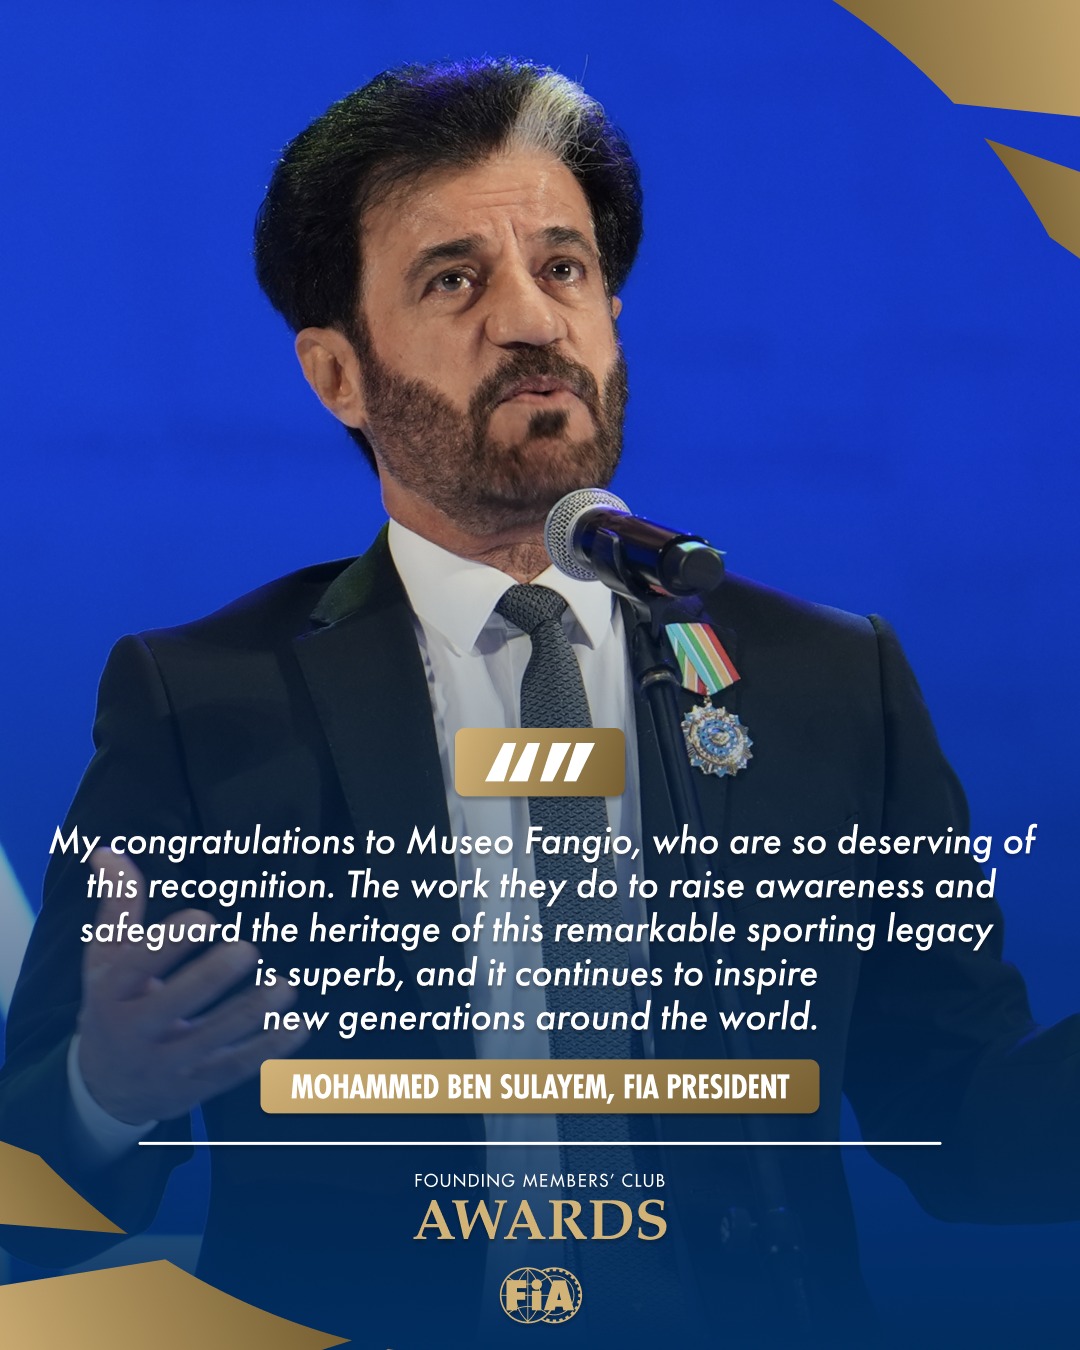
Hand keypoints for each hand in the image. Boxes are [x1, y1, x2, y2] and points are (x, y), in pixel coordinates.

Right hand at [78, 848, 307, 1123]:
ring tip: (286, 986)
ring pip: (212, 1040)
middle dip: (210, 978)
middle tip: (247, 950)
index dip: (170, 942)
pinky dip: (269, 1049)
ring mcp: (166, 1063)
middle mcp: (135, 1030)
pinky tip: (301, 1025)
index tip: (205, 918)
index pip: (136, 965)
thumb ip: (118, 904)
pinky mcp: (195, 1086)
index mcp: (112, 991)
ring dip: (252, 1014)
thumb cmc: (115, 1002)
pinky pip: (235, 1069)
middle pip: (174, 1004)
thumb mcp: (107, 956)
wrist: (104, 1087)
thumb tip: (107, 850)